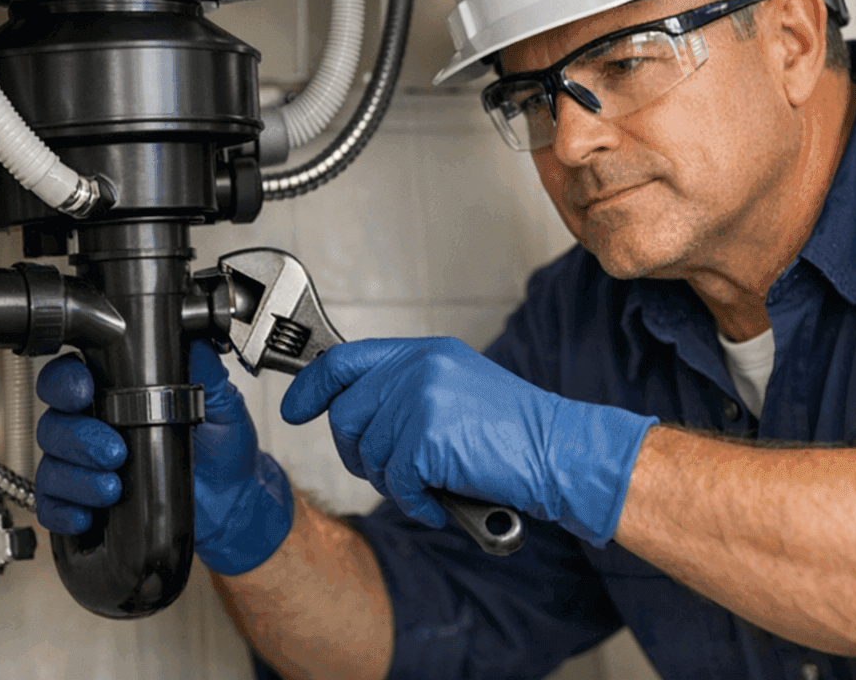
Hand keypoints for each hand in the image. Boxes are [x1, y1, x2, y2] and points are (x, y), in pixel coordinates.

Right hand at [34, 341, 294, 575]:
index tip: (84, 390)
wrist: (232, 499)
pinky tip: (87, 515)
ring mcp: (86, 466)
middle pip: (54, 422)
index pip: (69, 377)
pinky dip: (64, 511)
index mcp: (117, 394)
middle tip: (114, 451)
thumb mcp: (221, 405)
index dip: (66, 382)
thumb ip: (207, 372)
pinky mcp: (86, 502)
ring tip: (113, 487)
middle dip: (77, 437)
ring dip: (76, 477)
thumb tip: (195, 341)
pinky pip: (52, 506)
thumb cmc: (221, 447)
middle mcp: (94, 426)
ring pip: (52, 465)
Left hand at [280, 336, 656, 546]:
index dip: (311, 385)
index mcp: (426, 353)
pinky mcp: (427, 439)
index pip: (345, 359)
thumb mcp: (459, 389)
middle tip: (394, 472)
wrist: (559, 451)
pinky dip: (415, 502)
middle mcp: (419, 369)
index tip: (295, 407)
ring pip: (368, 453)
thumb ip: (409, 389)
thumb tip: (354, 410)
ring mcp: (421, 401)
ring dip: (395, 482)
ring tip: (431, 484)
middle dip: (359, 453)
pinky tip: (439, 501)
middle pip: (346, 415)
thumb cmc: (516, 431)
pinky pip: (394, 483)